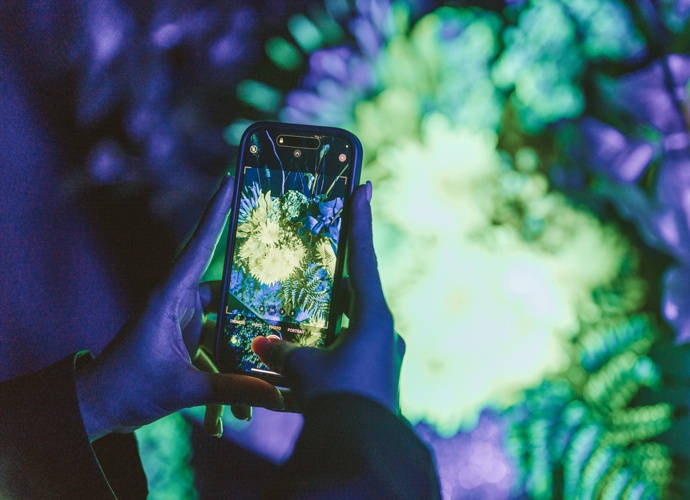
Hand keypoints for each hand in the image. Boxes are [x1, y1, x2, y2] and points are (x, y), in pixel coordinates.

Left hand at [75, 175, 284, 441]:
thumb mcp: (182, 389)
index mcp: (169, 298)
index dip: (214, 214)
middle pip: (225, 285)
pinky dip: (230, 361)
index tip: (229, 183)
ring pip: (224, 318)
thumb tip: (276, 396)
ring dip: (243, 338)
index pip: (198, 248)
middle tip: (287, 279)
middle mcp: (178, 302)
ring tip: (274, 351)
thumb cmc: (127, 387)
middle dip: (254, 288)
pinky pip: (217, 340)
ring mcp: (183, 319)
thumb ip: (230, 389)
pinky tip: (244, 390)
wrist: (99, 406)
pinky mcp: (186, 337)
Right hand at [251, 182, 403, 413]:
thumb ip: (283, 352)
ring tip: (305, 315)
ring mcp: (385, 355)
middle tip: (322, 257)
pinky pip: (352, 350)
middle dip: (338, 277)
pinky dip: (331, 346)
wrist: (363, 449)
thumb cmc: (337, 399)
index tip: (365, 187)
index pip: (364, 258)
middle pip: (358, 292)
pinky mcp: (379, 377)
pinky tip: (311, 353)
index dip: (361, 220)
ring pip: (353, 325)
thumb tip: (264, 345)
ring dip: (330, 319)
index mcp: (375, 318)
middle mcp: (385, 332)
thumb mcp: (304, 370)